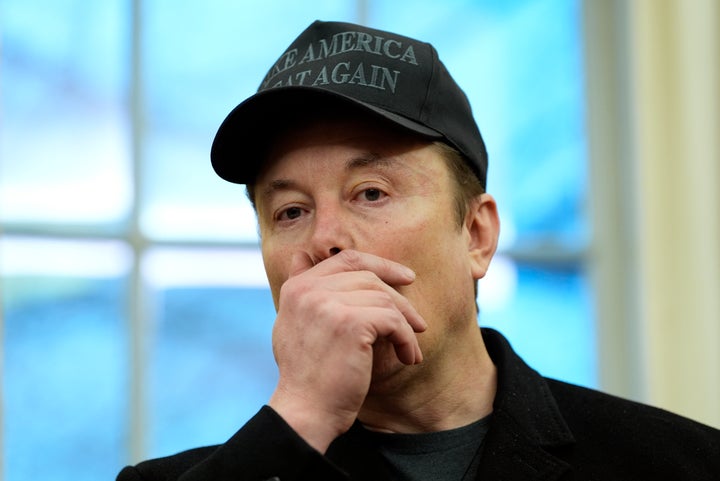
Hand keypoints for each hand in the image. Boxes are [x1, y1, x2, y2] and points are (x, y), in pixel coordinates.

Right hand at [268, 249, 426, 452]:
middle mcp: (309, 289)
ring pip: (384, 299)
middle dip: (399, 298)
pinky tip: (408, 357)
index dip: (380, 265)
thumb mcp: (292, 322)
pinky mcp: (350, 322)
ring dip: (405, 325)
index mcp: (297, 287)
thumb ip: (301, 289)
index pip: (345, 259)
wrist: (305, 411)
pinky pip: (392, 320)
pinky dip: (406, 339)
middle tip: (418, 321)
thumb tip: (300, 255)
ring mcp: (328, 303)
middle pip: (369, 277)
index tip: (405, 278)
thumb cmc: (305, 375)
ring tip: (411, 347)